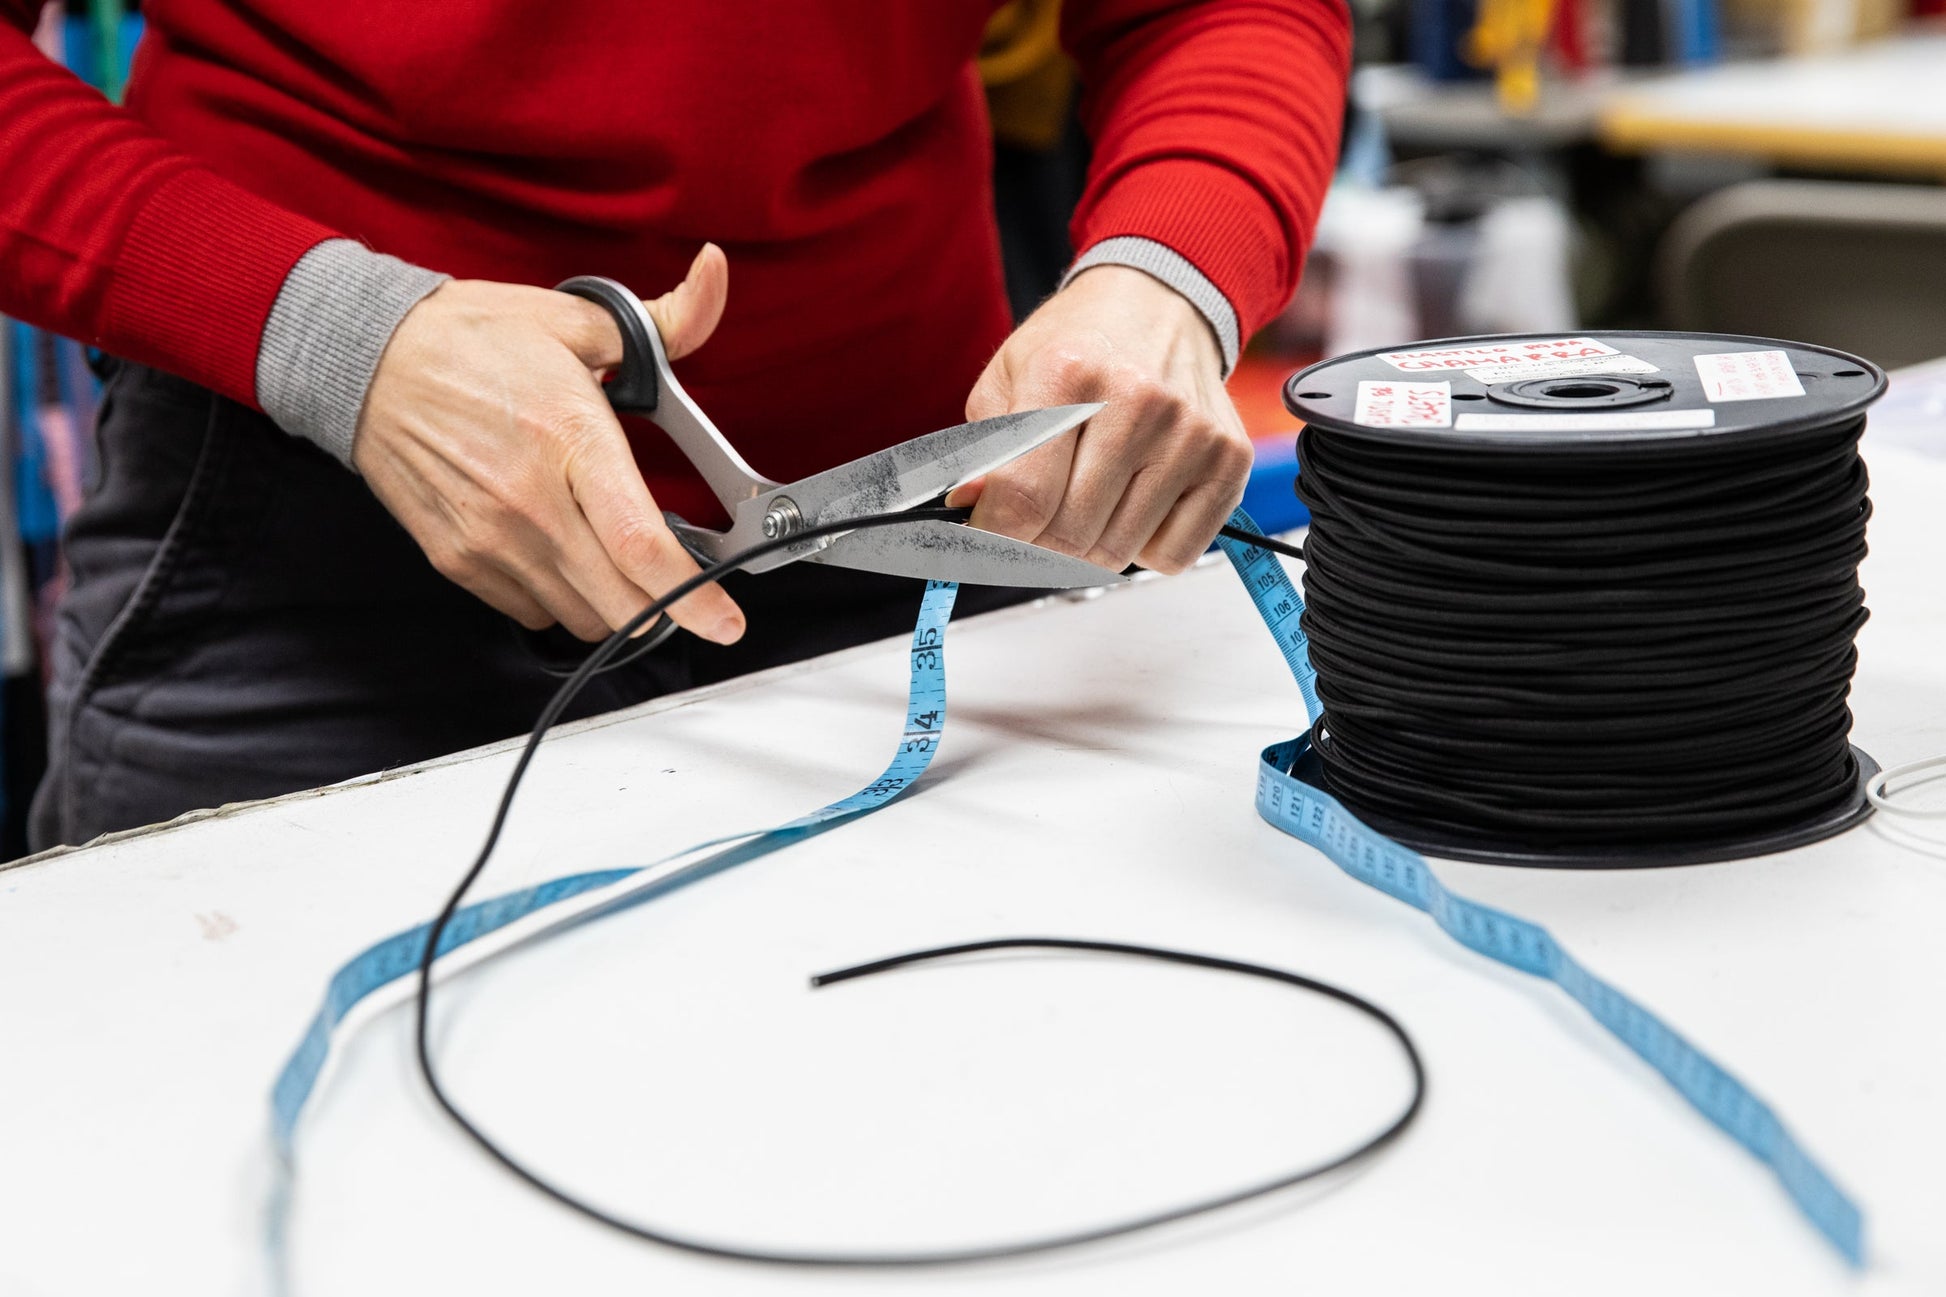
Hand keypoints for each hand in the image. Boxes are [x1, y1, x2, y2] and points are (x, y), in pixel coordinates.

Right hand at [353, 244, 745, 643]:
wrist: (365, 358)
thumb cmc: (469, 340)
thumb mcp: (577, 319)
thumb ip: (665, 321)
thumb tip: (713, 277)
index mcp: (571, 440)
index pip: (643, 544)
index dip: (695, 597)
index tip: (726, 621)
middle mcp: (530, 501)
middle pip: (621, 603)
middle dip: (666, 610)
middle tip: (680, 589)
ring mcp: (490, 538)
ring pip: (580, 618)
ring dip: (613, 604)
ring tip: (613, 560)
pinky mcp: (456, 559)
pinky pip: (531, 612)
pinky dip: (560, 599)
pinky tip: (561, 554)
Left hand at [945, 264, 1251, 573]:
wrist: (1160, 305)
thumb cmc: (1080, 344)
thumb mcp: (1009, 377)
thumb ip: (983, 450)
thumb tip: (969, 509)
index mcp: (1068, 371)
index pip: (1023, 499)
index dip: (996, 534)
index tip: (989, 533)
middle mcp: (1139, 401)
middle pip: (1070, 534)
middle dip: (1040, 541)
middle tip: (1037, 517)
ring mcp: (1190, 433)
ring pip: (1118, 552)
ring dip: (1090, 545)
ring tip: (1088, 498)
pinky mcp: (1229, 461)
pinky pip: (1172, 555)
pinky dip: (1144, 546)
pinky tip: (1135, 502)